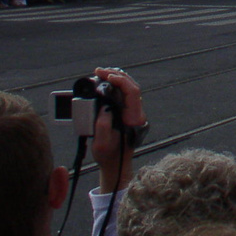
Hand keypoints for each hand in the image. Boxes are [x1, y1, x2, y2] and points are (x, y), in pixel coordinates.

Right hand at [91, 67, 145, 192]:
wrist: (115, 164)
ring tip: (101, 72)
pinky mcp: (125, 111)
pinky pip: (123, 92)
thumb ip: (102, 128)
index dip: (122, 82)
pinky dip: (114, 84)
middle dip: (116, 75)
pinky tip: (105, 80)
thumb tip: (104, 109)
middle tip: (99, 71)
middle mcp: (135, 112)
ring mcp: (131, 111)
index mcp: (134, 118)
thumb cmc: (108, 156)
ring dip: (116, 77)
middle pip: (131, 86)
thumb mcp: (102, 145)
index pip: (133, 93)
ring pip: (128, 87)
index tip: (108, 77)